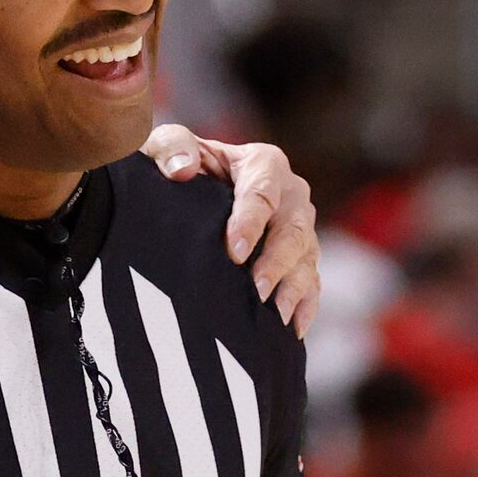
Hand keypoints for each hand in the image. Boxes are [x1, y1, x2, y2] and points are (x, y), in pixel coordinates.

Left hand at [141, 127, 320, 334]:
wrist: (188, 191)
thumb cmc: (177, 165)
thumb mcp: (165, 146)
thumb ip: (172, 147)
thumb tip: (183, 169)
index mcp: (263, 164)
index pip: (263, 192)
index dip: (250, 222)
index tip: (234, 252)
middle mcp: (290, 195)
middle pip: (294, 228)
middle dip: (277, 261)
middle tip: (257, 290)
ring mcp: (299, 229)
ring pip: (306, 258)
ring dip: (292, 288)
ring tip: (275, 317)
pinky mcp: (300, 259)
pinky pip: (311, 282)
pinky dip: (305, 306)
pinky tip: (292, 330)